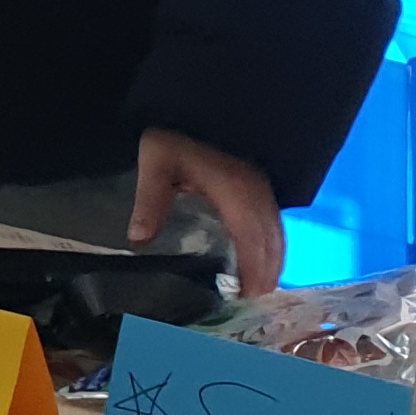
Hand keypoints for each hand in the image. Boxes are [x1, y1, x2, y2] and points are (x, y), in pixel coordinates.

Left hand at [133, 129, 284, 294]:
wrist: (193, 109)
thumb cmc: (175, 136)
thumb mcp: (156, 164)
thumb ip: (150, 201)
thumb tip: (138, 239)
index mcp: (234, 189)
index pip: (252, 237)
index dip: (255, 268)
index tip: (251, 296)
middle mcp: (256, 192)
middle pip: (271, 242)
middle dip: (267, 275)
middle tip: (254, 306)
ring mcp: (263, 190)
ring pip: (277, 235)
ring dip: (272, 264)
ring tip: (258, 293)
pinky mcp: (261, 189)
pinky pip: (274, 225)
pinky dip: (271, 249)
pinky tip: (259, 265)